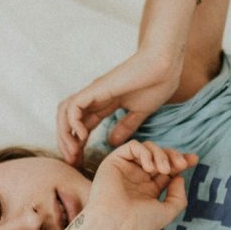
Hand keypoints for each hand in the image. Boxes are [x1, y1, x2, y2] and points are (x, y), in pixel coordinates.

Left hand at [57, 48, 181, 165]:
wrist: (165, 67)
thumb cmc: (156, 84)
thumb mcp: (139, 112)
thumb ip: (126, 126)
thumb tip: (112, 141)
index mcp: (104, 103)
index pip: (83, 126)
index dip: (78, 145)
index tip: (80, 162)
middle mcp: (95, 98)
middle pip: (68, 120)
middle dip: (67, 142)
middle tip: (73, 162)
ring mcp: (94, 93)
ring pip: (65, 112)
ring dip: (65, 134)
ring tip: (73, 152)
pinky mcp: (96, 89)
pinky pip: (73, 106)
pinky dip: (72, 122)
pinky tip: (82, 135)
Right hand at [86, 140, 197, 229]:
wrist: (114, 225)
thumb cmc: (138, 223)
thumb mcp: (167, 212)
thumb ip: (178, 196)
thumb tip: (179, 177)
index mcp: (149, 189)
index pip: (167, 169)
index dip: (181, 161)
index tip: (194, 160)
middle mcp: (137, 177)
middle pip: (160, 155)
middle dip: (173, 156)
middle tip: (182, 164)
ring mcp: (126, 168)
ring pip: (148, 148)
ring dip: (160, 155)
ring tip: (163, 170)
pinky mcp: (114, 161)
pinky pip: (133, 146)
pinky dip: (145, 152)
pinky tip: (149, 167)